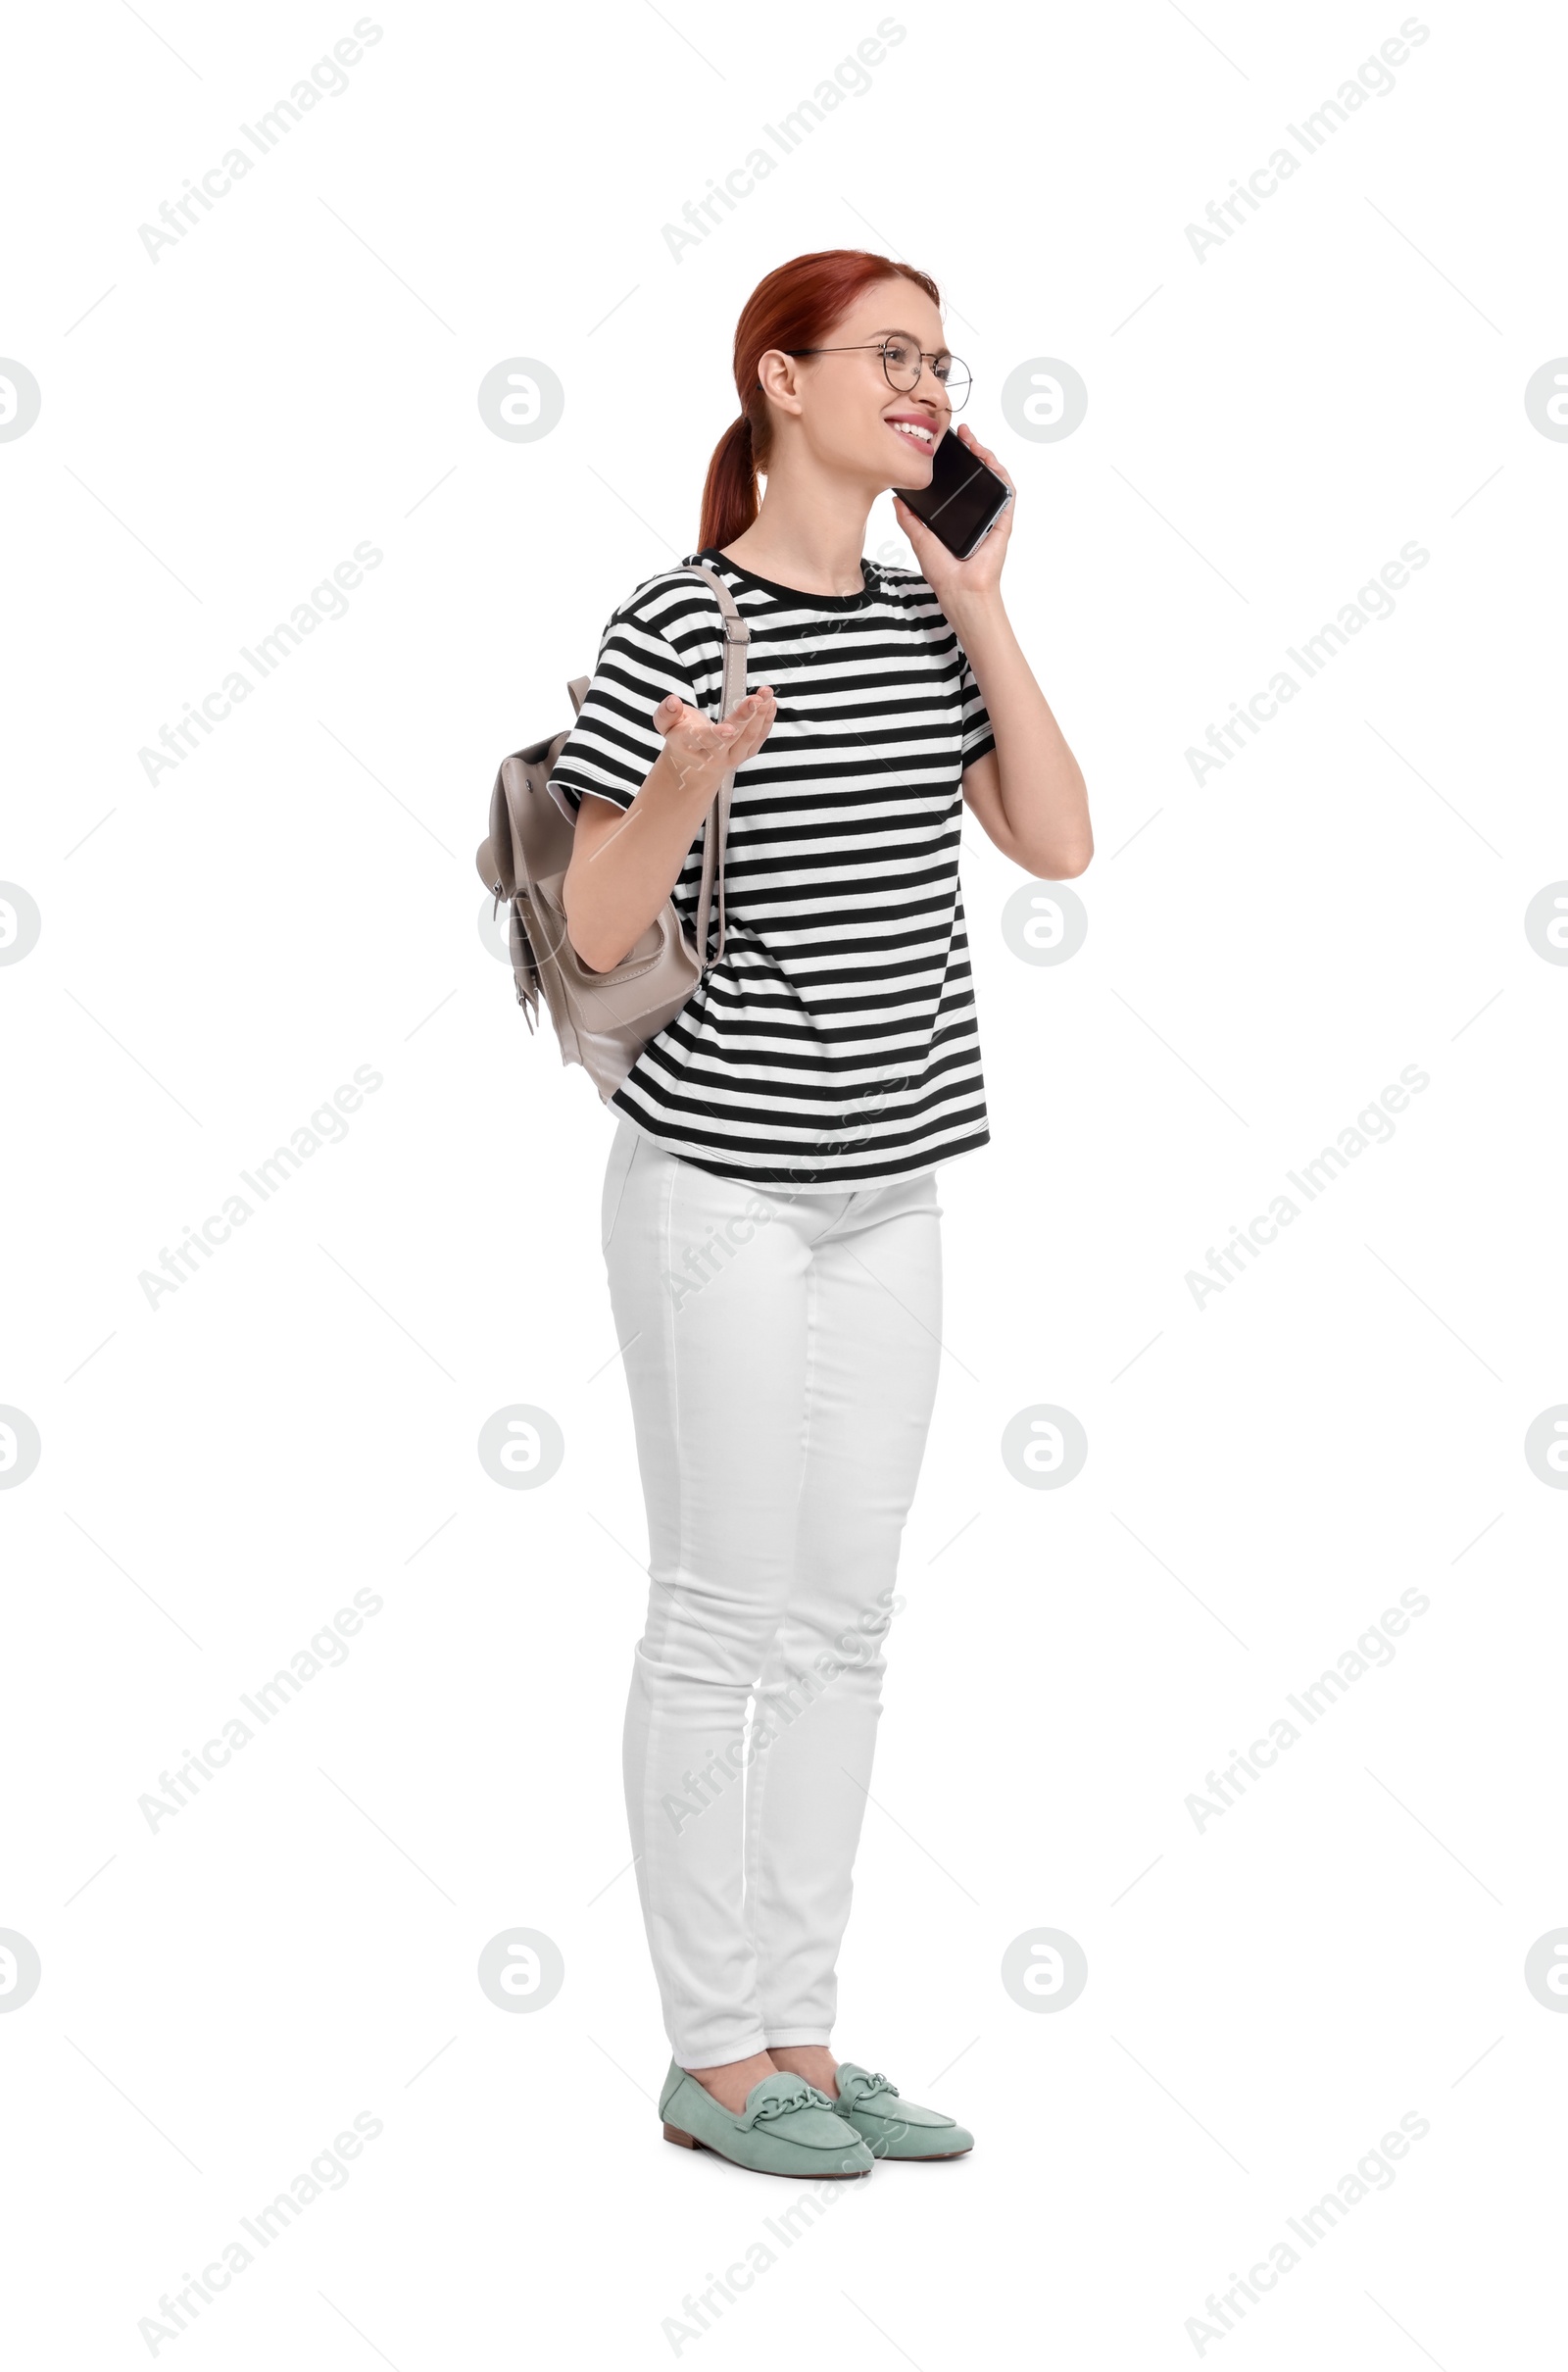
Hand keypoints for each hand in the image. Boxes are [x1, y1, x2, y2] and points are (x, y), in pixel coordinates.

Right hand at [653, 685, 776, 791]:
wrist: (695, 765)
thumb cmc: (680, 737)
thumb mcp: (665, 725)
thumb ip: (666, 713)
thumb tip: (673, 701)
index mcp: (690, 746)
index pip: (704, 740)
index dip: (717, 734)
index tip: (730, 728)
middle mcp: (713, 755)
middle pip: (732, 738)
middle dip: (745, 717)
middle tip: (756, 699)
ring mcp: (732, 757)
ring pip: (749, 738)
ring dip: (760, 714)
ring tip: (766, 693)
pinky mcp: (746, 753)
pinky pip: (759, 738)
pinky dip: (767, 720)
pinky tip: (771, 702)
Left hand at [892, 422, 1014, 610]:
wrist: (959, 590)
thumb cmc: (944, 573)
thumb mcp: (919, 540)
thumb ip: (909, 519)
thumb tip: (896, 499)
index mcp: (958, 515)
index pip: (958, 482)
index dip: (955, 461)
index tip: (944, 445)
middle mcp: (976, 512)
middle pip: (978, 474)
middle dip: (973, 450)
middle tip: (962, 434)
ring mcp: (991, 515)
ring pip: (994, 478)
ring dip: (987, 456)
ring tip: (975, 442)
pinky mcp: (1003, 521)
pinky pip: (1007, 492)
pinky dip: (1001, 474)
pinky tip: (990, 461)